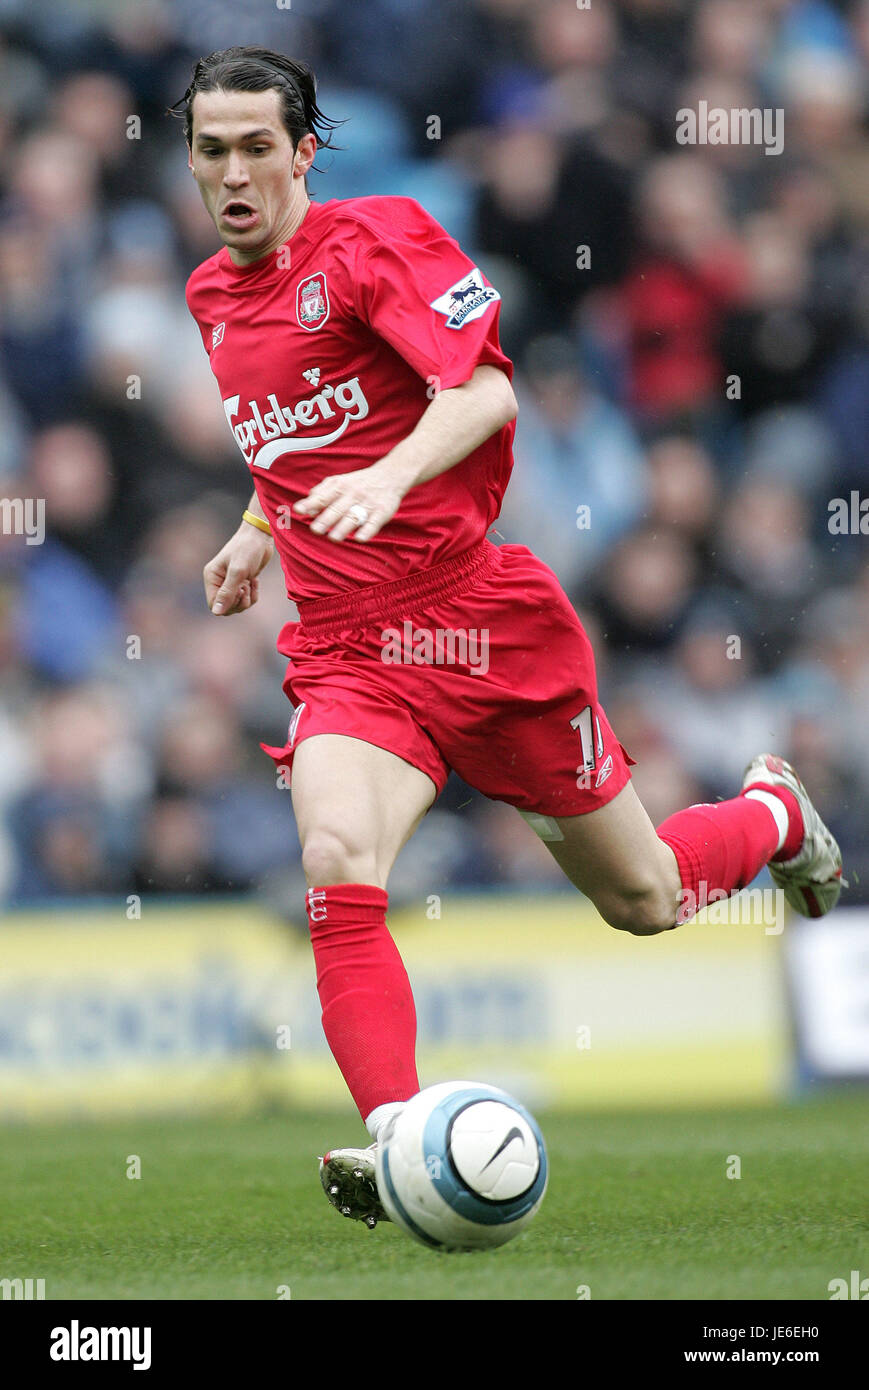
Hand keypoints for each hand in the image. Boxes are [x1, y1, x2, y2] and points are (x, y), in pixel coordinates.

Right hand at [204, 523, 272, 614]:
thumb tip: (216, 612)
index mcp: (211, 577)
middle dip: (238, 602)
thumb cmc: (248, 549)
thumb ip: (227, 593)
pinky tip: (255, 581)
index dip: (227, 605)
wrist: (261, 536)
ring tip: (251, 584)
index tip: (239, 592)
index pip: (214, 604)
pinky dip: (252, 595)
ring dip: (246, 599)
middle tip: (245, 588)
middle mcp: (218, 581)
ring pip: (236, 605)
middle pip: (225, 607)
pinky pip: (245, 599)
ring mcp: (230, 582)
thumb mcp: (238, 571)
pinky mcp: (241, 582)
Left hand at [293, 461, 407, 541]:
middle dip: (326, 519)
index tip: (299, 511)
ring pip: (354, 516)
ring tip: (333, 538)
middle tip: (315, 530)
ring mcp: (368, 503)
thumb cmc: (359, 482)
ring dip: (344, 528)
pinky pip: (374, 522)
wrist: (390, 475)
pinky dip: (367, 531)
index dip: (311, 504)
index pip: (323, 497)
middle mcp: (353, 493)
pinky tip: (359, 538)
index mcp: (340, 486)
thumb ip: (321, 493)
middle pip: (337, 508)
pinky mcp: (383, 511)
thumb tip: (306, 508)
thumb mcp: (339, 481)